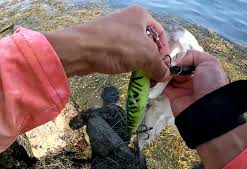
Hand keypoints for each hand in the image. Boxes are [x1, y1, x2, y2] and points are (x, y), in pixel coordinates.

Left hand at [45, 6, 169, 80]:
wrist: (80, 50)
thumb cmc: (117, 46)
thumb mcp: (145, 55)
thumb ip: (159, 66)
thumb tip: (166, 76)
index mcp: (140, 15)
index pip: (160, 33)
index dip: (165, 50)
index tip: (164, 66)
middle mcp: (127, 19)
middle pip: (147, 42)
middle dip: (151, 59)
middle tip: (153, 74)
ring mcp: (113, 31)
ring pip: (133, 50)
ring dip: (139, 64)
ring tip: (140, 75)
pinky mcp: (103, 43)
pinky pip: (120, 54)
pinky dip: (125, 64)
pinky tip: (125, 72)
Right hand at [164, 50, 228, 115]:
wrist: (206, 108)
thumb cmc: (210, 83)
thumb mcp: (209, 63)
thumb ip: (193, 55)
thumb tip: (176, 61)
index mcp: (202, 71)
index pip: (187, 61)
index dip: (180, 57)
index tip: (173, 54)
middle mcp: (191, 79)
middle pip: (177, 67)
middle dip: (171, 63)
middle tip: (165, 60)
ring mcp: (181, 87)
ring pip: (169, 75)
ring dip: (165, 70)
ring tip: (162, 66)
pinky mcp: (172, 95)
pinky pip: (163, 85)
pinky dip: (160, 79)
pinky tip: (159, 74)